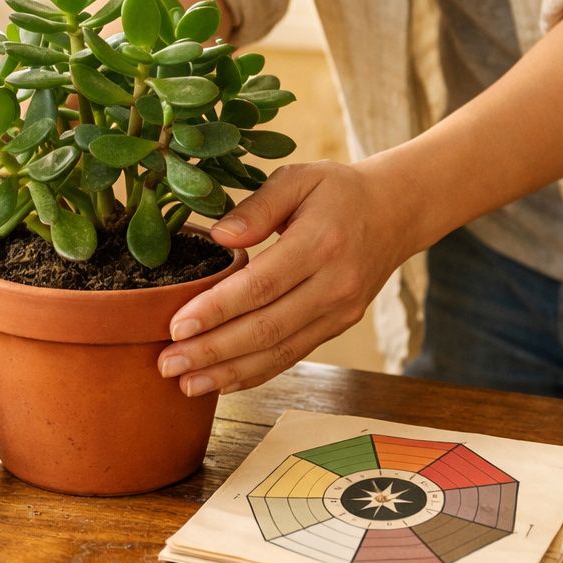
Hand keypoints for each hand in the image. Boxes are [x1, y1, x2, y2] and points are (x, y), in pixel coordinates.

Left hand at [159, 162, 411, 396]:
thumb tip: (219, 237)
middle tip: (167, 363)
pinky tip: (221, 383)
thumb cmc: (337, 191)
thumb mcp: (299, 179)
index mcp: (321, 243)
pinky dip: (255, 373)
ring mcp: (339, 312)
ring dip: (229, 372)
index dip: (217, 309)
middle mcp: (334, 285)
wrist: (395, 213)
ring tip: (185, 383)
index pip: (261, 285)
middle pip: (267, 328)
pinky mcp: (338, 326)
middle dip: (213, 351)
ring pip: (279, 352)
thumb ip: (258, 206)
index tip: (176, 326)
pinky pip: (292, 355)